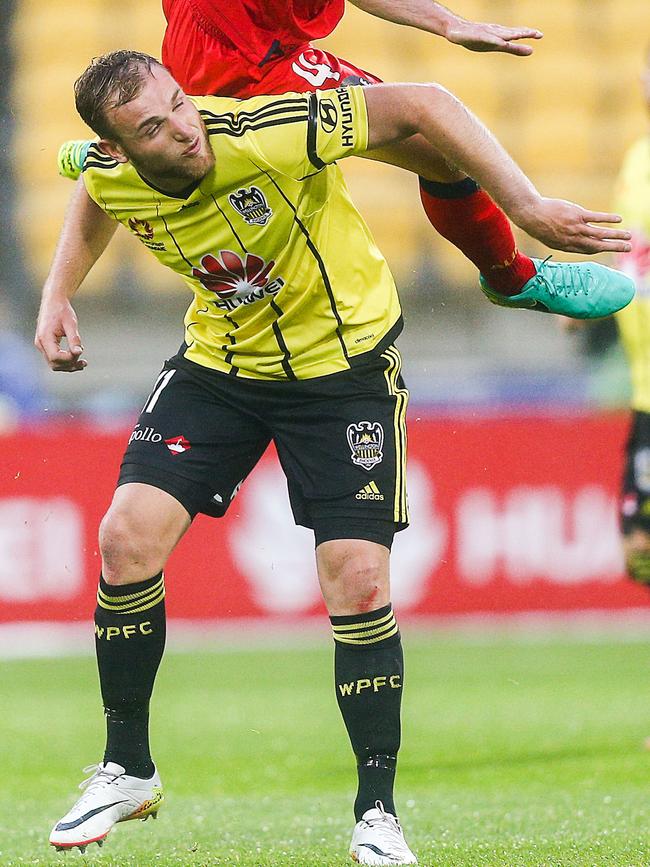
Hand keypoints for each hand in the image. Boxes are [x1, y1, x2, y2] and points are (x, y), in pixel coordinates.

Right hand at [34, 295, 86, 371]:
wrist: (53, 301)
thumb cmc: (62, 310)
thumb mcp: (71, 323)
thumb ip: (74, 339)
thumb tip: (79, 353)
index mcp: (44, 337)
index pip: (55, 357)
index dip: (69, 359)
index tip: (80, 353)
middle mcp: (40, 343)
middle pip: (54, 364)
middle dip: (70, 365)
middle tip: (84, 362)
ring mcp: (41, 345)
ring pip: (54, 363)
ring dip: (68, 365)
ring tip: (83, 363)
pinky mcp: (45, 345)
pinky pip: (54, 358)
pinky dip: (65, 360)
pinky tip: (77, 356)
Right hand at [445, 21, 542, 55]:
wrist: (457, 31)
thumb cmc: (478, 38)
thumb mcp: (499, 45)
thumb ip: (515, 48)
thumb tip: (532, 51)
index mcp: (502, 34)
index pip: (517, 33)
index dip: (528, 33)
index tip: (540, 35)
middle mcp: (495, 32)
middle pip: (511, 32)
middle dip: (522, 33)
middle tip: (536, 34)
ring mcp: (485, 33)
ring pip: (500, 34)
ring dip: (510, 34)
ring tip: (520, 35)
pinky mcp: (476, 36)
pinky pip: (485, 38)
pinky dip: (493, 39)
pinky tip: (498, 42)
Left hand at [515, 197, 632, 254]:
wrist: (532, 215)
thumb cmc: (539, 226)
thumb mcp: (550, 238)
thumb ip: (563, 240)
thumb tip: (571, 241)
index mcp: (567, 247)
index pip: (588, 251)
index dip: (600, 250)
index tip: (609, 249)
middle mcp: (574, 240)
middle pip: (598, 246)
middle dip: (614, 248)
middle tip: (628, 248)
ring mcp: (576, 228)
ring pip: (600, 234)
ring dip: (616, 236)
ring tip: (629, 236)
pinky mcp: (578, 215)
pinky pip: (597, 218)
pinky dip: (608, 219)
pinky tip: (619, 219)